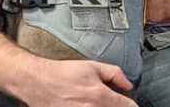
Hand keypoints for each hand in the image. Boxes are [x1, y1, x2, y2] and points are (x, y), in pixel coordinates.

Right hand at [18, 59, 136, 106]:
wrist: (38, 82)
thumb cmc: (63, 73)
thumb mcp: (91, 66)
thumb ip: (114, 74)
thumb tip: (128, 84)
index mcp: (100, 96)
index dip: (130, 104)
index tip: (127, 103)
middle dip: (115, 106)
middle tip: (109, 101)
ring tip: (93, 103)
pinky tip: (84, 105)